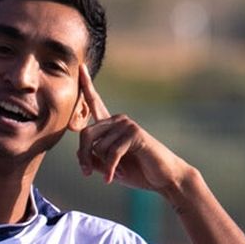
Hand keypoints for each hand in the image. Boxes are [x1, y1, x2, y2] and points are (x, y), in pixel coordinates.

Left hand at [74, 64, 193, 194]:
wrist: (164, 177)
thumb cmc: (137, 171)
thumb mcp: (108, 167)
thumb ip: (93, 158)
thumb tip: (80, 151)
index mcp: (111, 125)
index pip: (95, 102)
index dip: (87, 85)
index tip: (81, 66)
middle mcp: (118, 121)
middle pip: (86, 133)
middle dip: (83, 156)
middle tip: (87, 173)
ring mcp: (127, 125)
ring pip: (98, 147)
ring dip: (103, 166)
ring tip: (113, 173)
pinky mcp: (134, 134)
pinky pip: (112, 153)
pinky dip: (110, 169)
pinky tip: (112, 177)